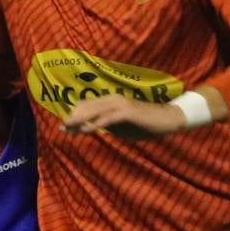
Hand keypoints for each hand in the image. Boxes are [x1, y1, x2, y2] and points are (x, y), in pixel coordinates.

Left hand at [62, 94, 185, 139]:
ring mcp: (120, 104)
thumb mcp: (121, 125)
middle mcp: (113, 99)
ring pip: (94, 111)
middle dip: (73, 118)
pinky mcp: (127, 112)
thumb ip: (107, 124)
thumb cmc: (145, 123)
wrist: (168, 119)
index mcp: (111, 101)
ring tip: (68, 129)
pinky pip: (107, 119)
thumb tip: (91, 128)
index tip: (65, 128)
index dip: (74, 115)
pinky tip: (85, 131)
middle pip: (87, 107)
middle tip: (62, 129)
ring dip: (80, 120)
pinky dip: (95, 124)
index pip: (87, 105)